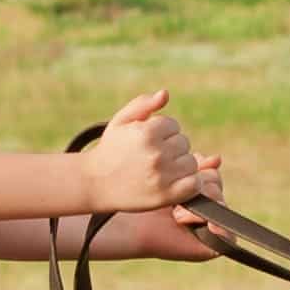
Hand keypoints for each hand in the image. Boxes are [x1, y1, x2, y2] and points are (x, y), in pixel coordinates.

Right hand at [78, 89, 218, 223]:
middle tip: (154, 157)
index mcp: (146, 133)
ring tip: (161, 170)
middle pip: (184, 143)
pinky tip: (174, 181)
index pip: (173, 125)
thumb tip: (165, 94)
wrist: (96, 184)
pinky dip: (189, 182)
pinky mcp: (166, 195)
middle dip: (172, 147)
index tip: (149, 142)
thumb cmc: (110, 150)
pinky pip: (194, 184)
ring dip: (180, 165)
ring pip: (190, 163)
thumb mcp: (120, 122)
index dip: (163, 132)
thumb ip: (142, 104)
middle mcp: (156, 153)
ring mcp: (162, 176)